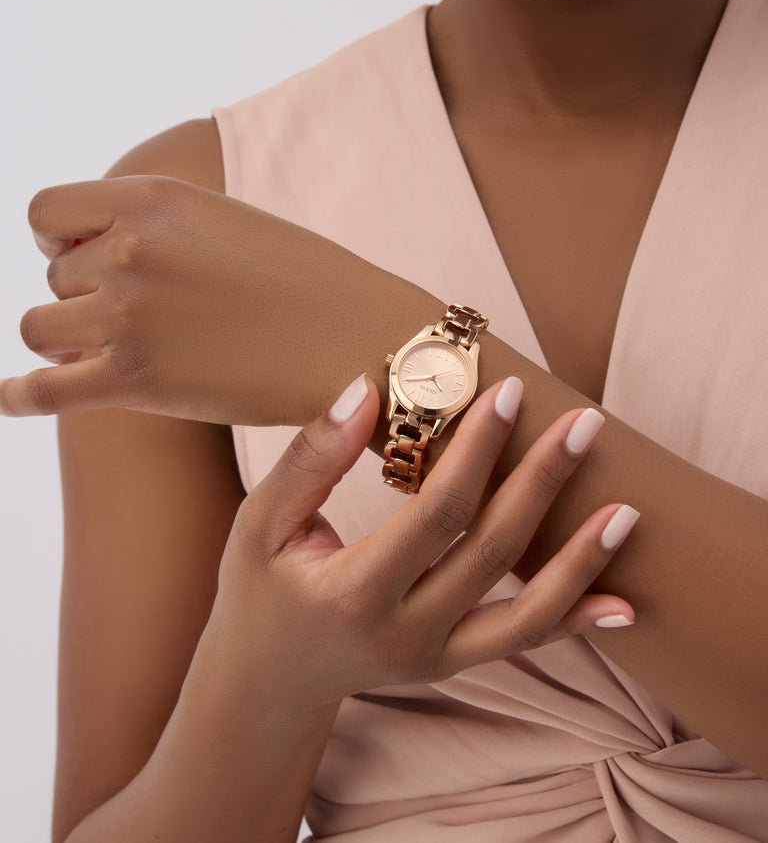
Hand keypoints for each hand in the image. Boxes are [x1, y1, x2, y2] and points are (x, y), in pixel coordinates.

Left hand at [1, 175, 402, 423]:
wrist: (360, 341)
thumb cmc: (308, 282)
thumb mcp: (226, 223)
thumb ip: (158, 227)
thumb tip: (95, 256)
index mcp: (152, 199)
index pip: (47, 214)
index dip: (58, 240)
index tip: (81, 260)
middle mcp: (129, 250)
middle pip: (54, 278)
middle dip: (86, 298)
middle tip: (141, 320)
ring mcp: (128, 317)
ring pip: (40, 329)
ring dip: (67, 342)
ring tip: (111, 353)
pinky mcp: (136, 383)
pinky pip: (41, 391)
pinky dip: (18, 396)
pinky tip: (9, 398)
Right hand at [210, 373, 636, 709]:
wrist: (267, 682)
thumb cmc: (258, 591)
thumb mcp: (260, 523)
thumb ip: (311, 458)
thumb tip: (365, 390)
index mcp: (354, 593)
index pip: (436, 512)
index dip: (477, 449)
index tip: (508, 393)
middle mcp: (404, 634)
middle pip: (492, 552)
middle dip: (541, 483)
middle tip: (584, 423)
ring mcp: (434, 658)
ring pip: (526, 612)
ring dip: (580, 560)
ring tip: (627, 510)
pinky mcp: (452, 664)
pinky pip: (523, 645)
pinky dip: (576, 622)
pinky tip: (623, 606)